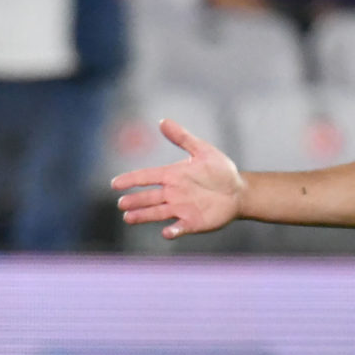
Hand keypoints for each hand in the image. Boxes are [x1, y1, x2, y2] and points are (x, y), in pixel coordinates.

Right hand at [113, 119, 244, 239]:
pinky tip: (166, 232)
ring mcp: (181, 209)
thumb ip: (183, 138)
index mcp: (173, 175)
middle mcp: (173, 193)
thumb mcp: (203, 151)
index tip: (115, 183)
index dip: (131, 179)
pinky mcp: (193, 222)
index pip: (146, 177)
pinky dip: (173, 231)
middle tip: (122, 203)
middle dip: (134, 200)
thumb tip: (163, 121)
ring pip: (157, 213)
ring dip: (144, 215)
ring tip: (128, 218)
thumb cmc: (220, 171)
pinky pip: (180, 228)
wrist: (239, 191)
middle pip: (148, 197)